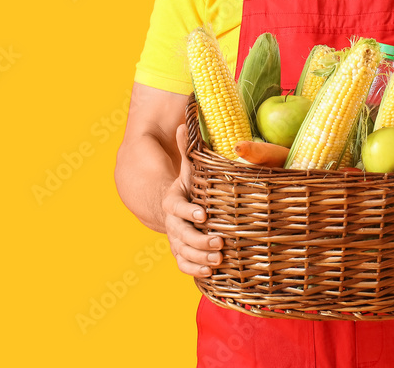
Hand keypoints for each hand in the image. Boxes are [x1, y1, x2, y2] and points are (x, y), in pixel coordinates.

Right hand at [162, 123, 222, 277]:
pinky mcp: (181, 253)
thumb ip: (187, 149)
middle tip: (220, 242)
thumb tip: (184, 121)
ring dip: (200, 257)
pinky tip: (210, 273)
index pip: (177, 207)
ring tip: (220, 259)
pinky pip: (183, 265)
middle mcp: (173, 222)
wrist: (174, 208)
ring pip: (183, 252)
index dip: (189, 212)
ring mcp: (176, 239)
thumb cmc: (189, 187)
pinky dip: (194, 270)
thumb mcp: (189, 169)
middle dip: (200, 240)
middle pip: (181, 234)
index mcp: (173, 201)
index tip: (205, 215)